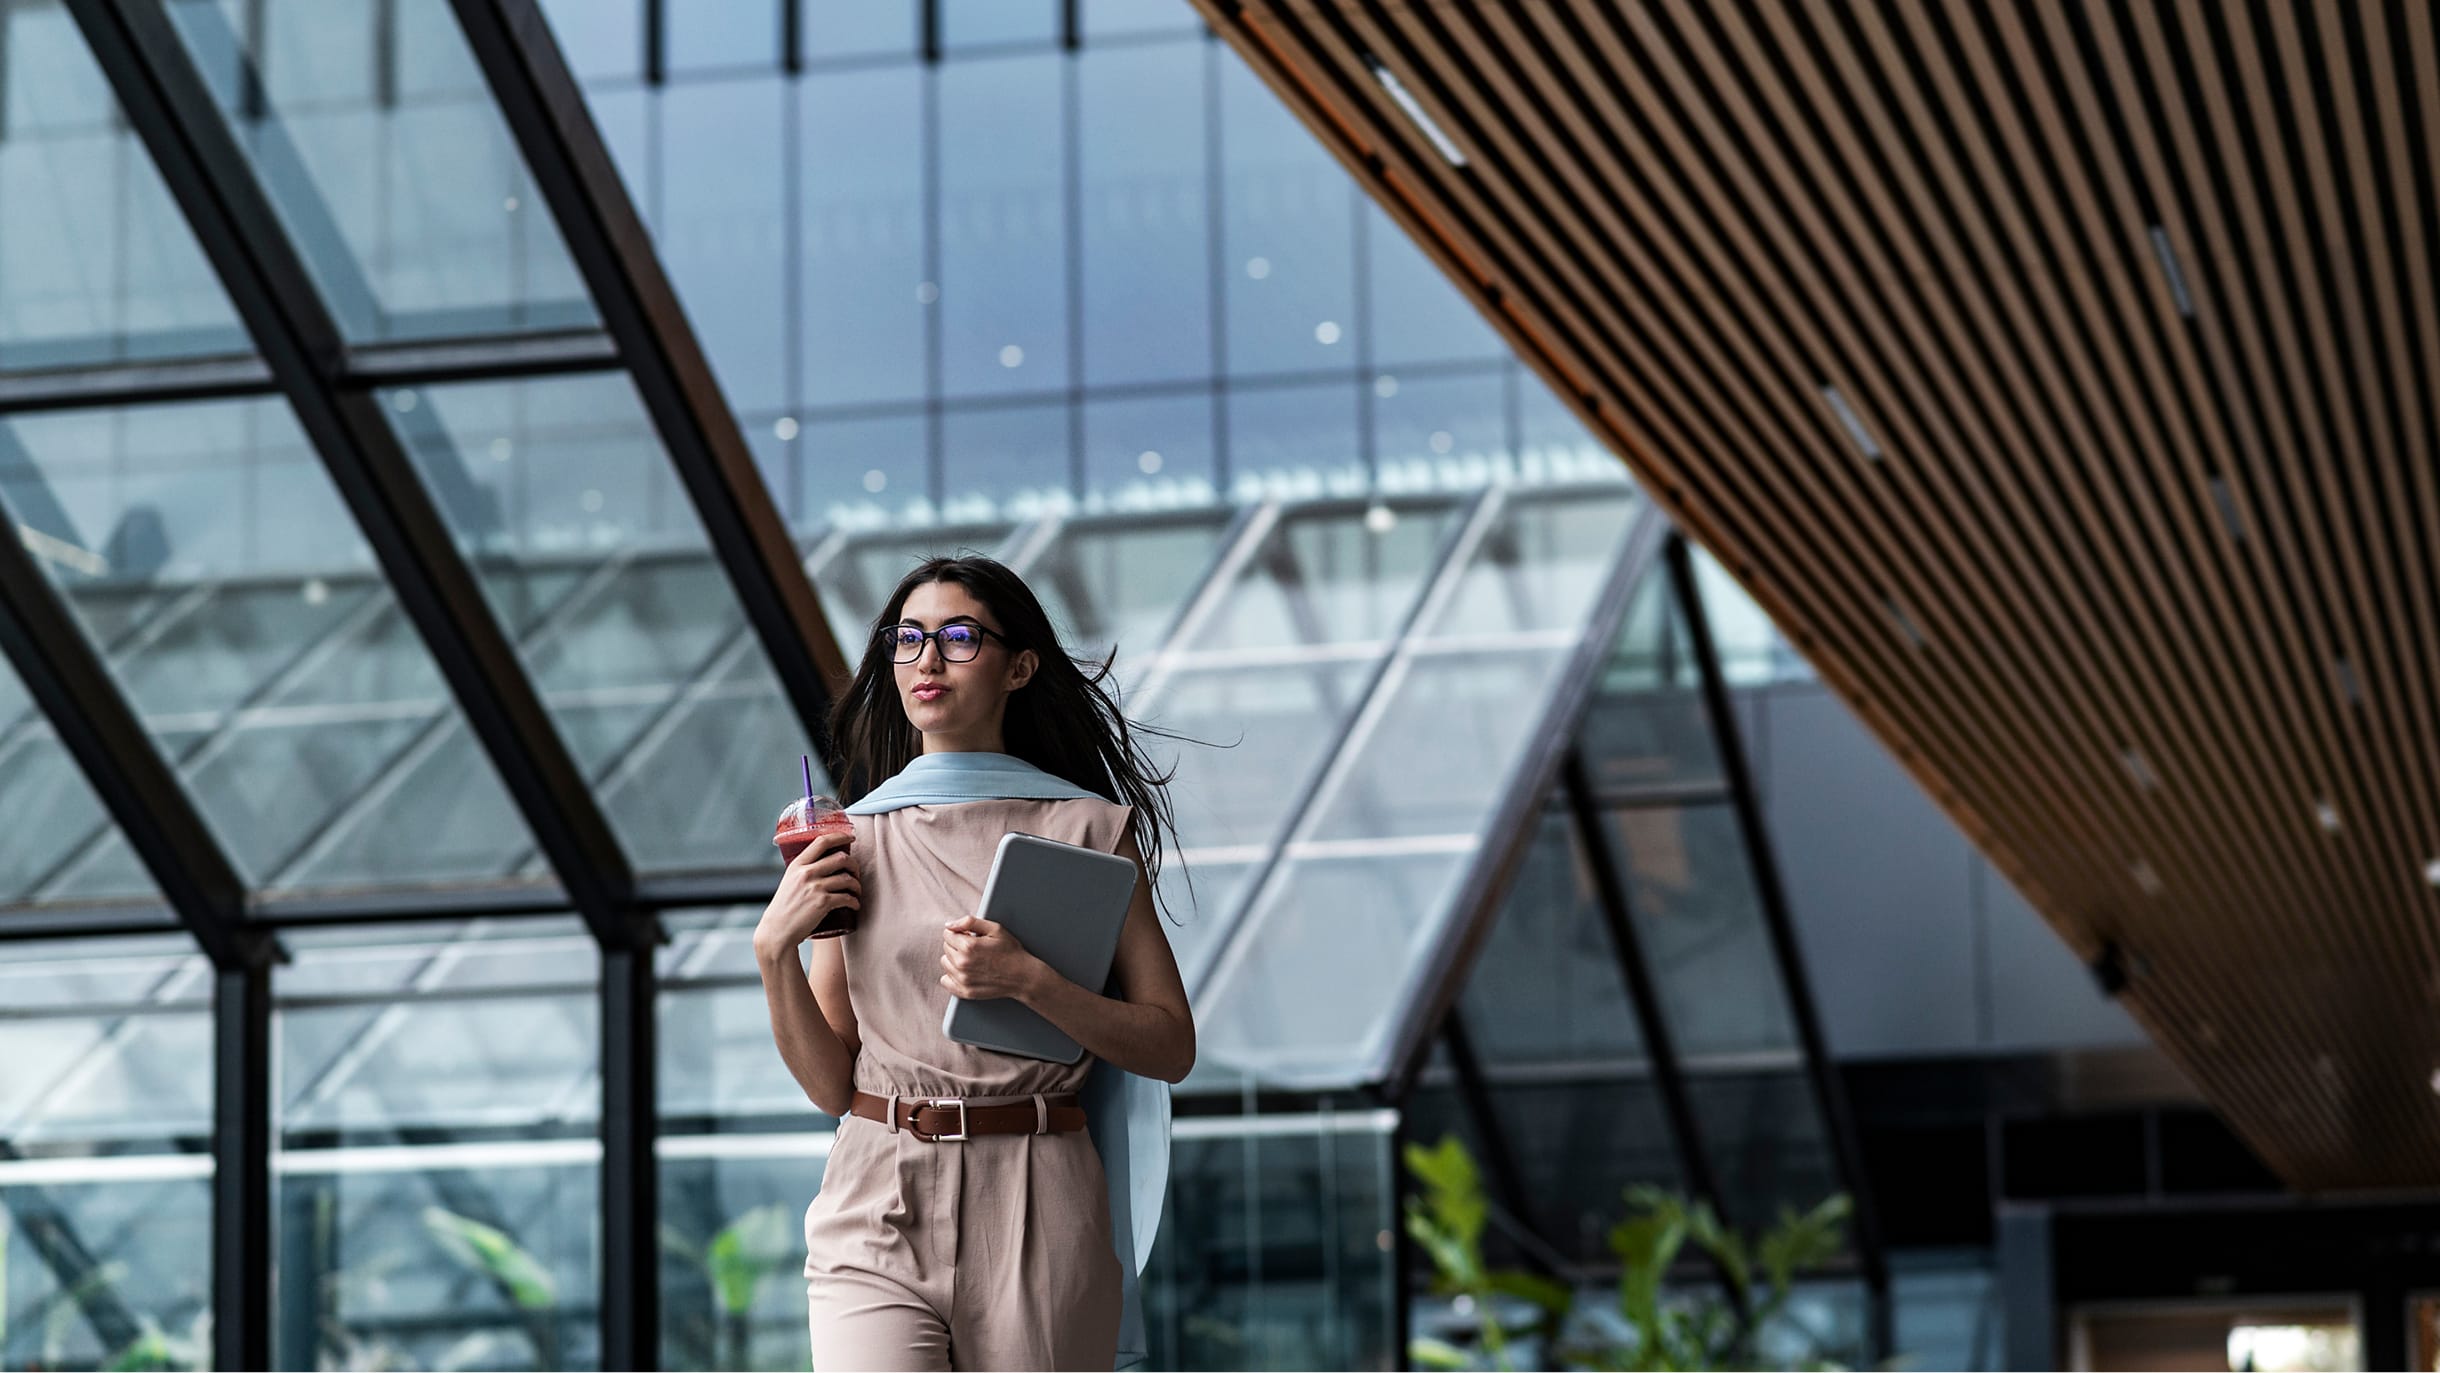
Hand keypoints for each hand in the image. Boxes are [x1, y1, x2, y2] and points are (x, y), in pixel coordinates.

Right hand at [753, 832, 859, 961]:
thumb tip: (822, 864)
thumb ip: (803, 872)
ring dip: (857, 885)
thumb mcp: (789, 882)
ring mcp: (815, 887)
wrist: (777, 932)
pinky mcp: (823, 903)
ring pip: (847, 878)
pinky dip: (855, 901)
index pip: (822, 841)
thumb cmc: (785, 908)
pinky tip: (855, 904)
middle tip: (856, 873)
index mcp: (797, 865)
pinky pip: (847, 897)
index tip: (851, 837)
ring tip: (857, 891)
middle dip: (854, 865)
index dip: (840, 836)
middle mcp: (806, 873)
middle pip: (841, 858)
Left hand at [940, 915, 1045, 1001]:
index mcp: (968, 946)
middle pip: (946, 948)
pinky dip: (952, 976)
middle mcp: (962, 964)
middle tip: (975, 948)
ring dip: (955, 959)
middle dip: (957, 945)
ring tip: (973, 960)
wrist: (1022, 976)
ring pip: (945, 963)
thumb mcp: (995, 929)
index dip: (960, 933)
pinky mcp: (964, 991)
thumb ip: (969, 922)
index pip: (947, 934)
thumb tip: (949, 925)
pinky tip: (966, 972)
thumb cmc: (1011, 951)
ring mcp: (962, 979)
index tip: (971, 936)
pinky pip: (945, 981)